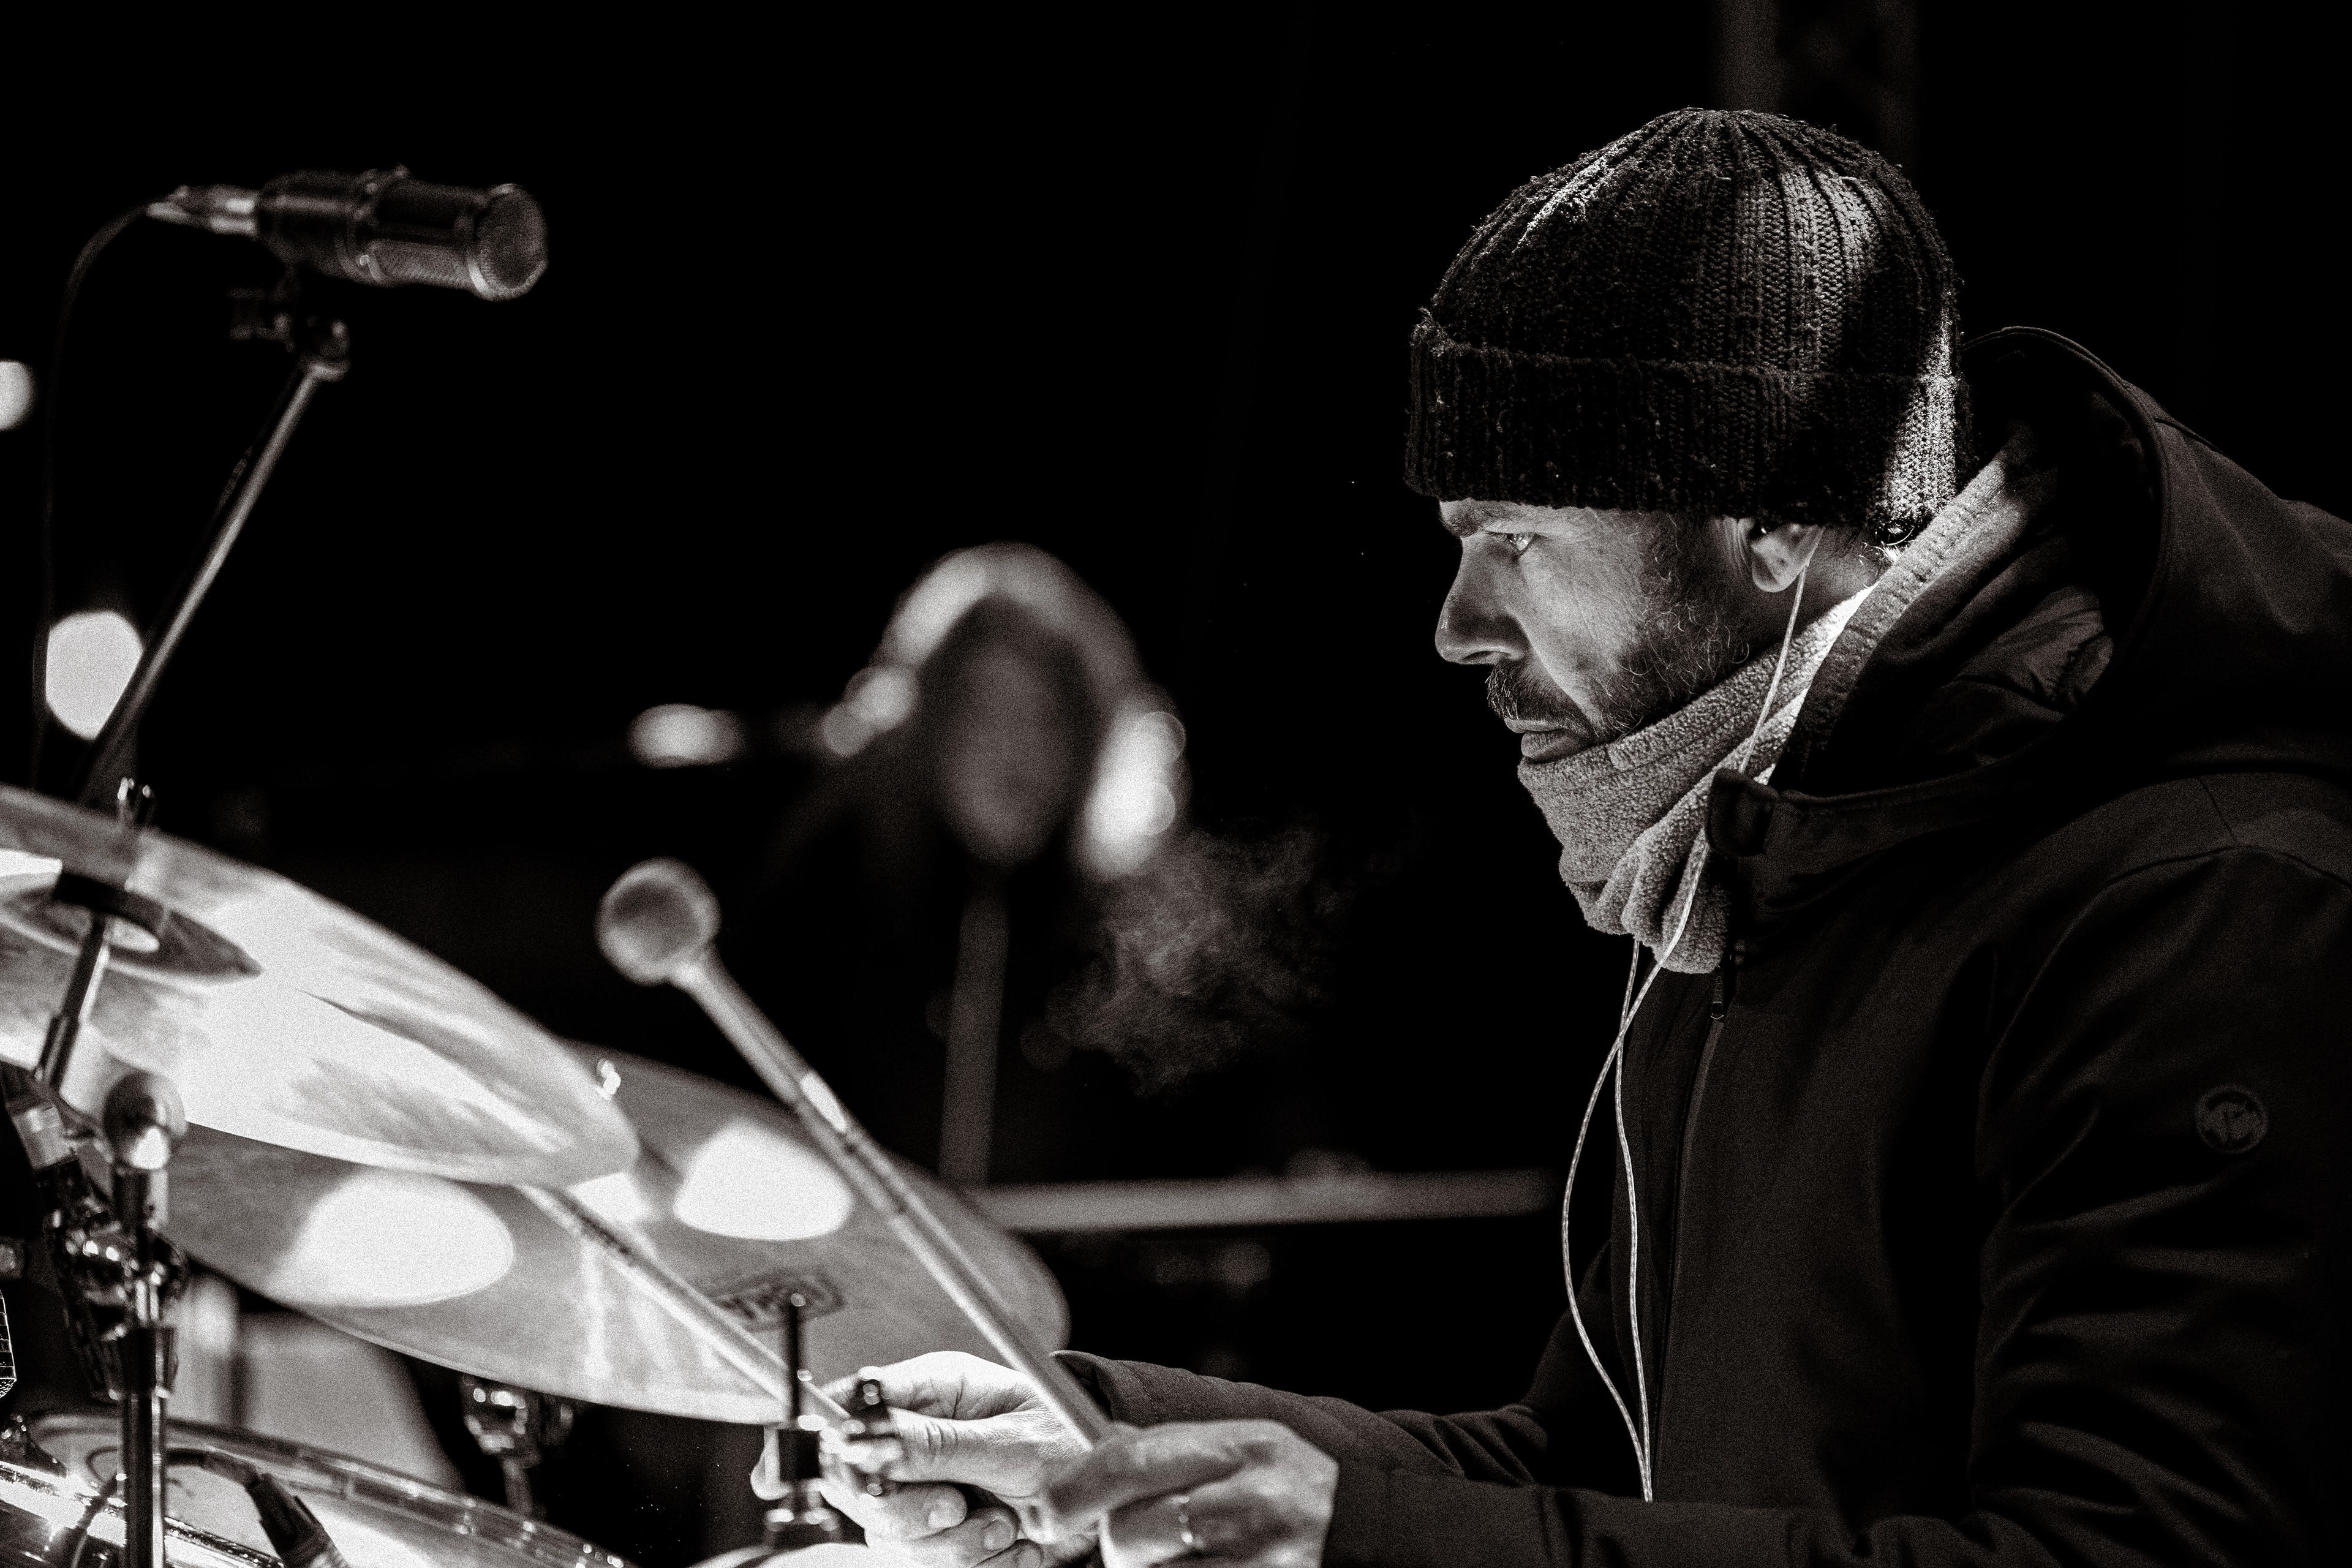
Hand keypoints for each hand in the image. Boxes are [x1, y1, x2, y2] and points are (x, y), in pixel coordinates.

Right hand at [816, 1351, 1093, 1565]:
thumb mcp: (1013, 1440)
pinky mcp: (942, 1538)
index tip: (823, 1468)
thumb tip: (861, 1437)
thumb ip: (936, 1443)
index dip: (826, 1437)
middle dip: (908, 1510)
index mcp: (931, 1391)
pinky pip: (928, 1567)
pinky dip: (976, 1565)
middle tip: (958, 1505)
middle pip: (858, 1487)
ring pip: (890, 1538)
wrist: (1115, 1500)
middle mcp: (918, 1440)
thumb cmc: (1075, 1445)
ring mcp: (926, 1492)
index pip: (850, 1405)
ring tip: (1007, 1525)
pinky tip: (1017, 1543)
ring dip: (952, 1544)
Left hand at [1045, 1420, 1336, 1566]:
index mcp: (1241, 1447)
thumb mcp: (1244, 1447)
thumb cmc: (1294, 1488)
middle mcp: (1249, 1503)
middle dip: (1114, 1544)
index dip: (1072, 1490)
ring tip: (1179, 1558)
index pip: (1128, 1462)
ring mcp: (1256, 1560)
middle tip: (1128, 1543)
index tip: (1045, 1511)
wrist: (1370, 1536)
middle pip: (1128, 1533)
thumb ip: (1173, 1449)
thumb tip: (1090, 1451)